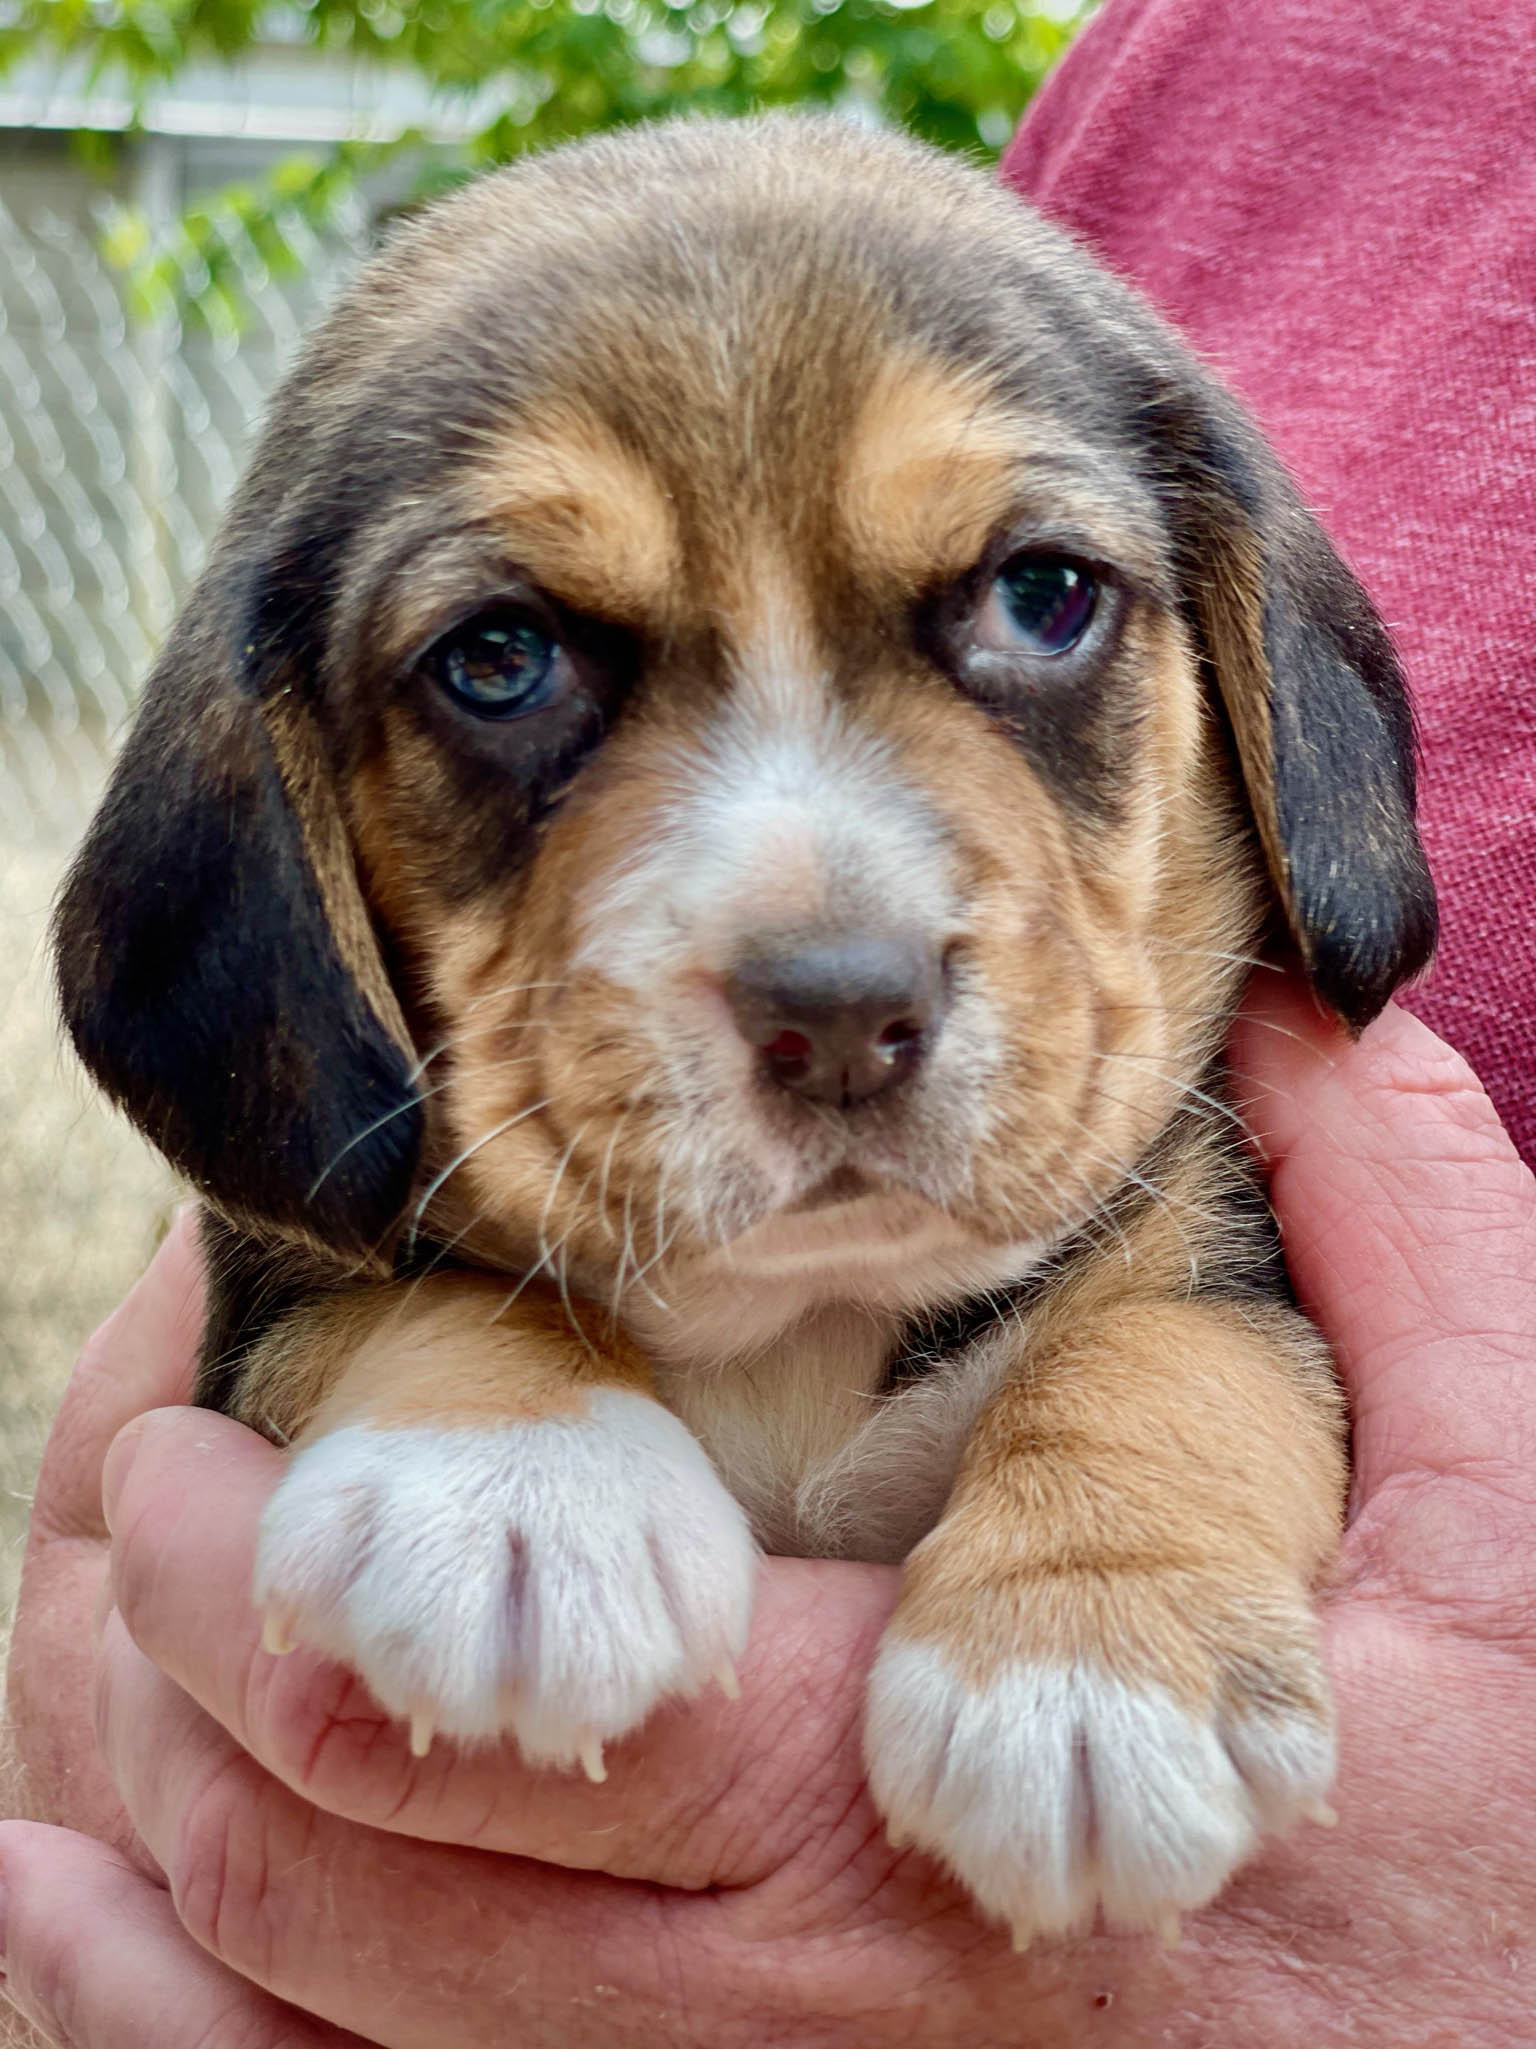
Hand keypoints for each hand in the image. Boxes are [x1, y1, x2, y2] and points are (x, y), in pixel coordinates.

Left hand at [4, 978, 1535, 2046]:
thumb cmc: (1533, 1829)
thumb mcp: (1518, 1517)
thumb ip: (1408, 1254)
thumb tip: (1305, 1026)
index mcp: (988, 1795)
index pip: (599, 1717)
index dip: (373, 1580)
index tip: (210, 1443)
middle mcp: (847, 2014)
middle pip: (412, 1910)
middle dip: (202, 1711)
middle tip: (118, 1541)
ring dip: (172, 1929)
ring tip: (36, 1798)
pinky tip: (125, 1999)